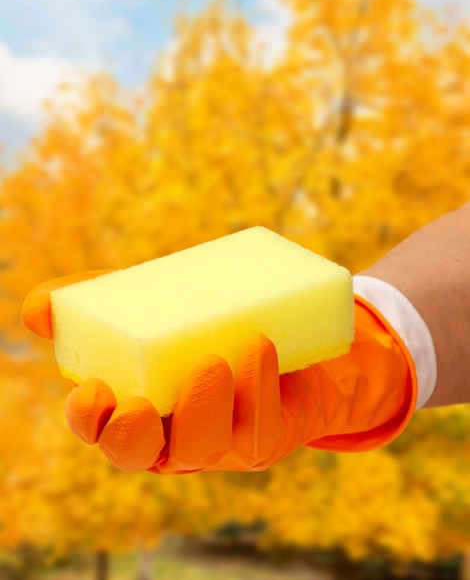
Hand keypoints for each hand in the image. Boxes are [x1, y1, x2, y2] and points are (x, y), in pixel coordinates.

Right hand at [22, 274, 416, 472]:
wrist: (277, 337)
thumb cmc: (201, 327)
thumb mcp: (150, 309)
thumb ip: (96, 305)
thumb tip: (37, 308)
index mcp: (136, 406)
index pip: (98, 428)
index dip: (88, 420)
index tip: (93, 390)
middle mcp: (170, 433)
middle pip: (138, 455)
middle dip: (129, 436)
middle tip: (135, 404)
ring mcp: (218, 441)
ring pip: (202, 446)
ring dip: (202, 407)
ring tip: (213, 359)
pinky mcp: (263, 435)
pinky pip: (258, 426)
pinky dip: (255, 386)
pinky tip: (259, 344)